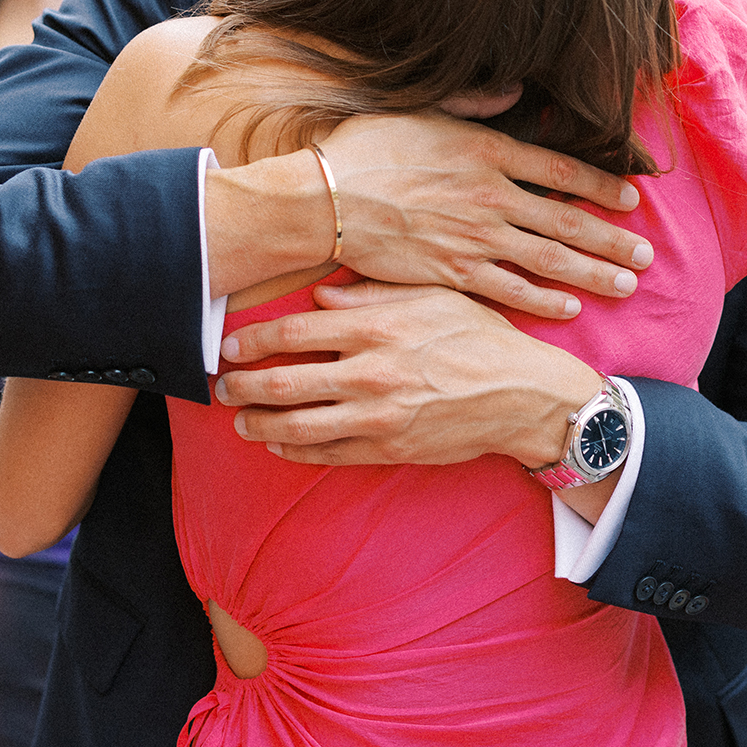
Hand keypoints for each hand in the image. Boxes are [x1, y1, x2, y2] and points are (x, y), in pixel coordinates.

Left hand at [219, 281, 601, 467]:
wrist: (523, 395)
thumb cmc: (479, 336)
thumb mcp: (430, 296)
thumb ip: (370, 293)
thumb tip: (318, 296)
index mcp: (376, 326)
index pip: (293, 332)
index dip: (252, 341)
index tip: (229, 347)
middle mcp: (370, 372)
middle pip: (283, 383)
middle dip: (241, 387)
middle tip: (222, 387)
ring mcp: (377, 416)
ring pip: (296, 426)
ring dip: (257, 424)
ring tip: (240, 420)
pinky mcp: (388, 448)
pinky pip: (327, 453)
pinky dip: (294, 450)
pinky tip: (277, 442)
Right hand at [320, 113, 651, 318]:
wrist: (326, 198)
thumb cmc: (366, 149)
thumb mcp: (423, 108)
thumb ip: (475, 102)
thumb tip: (515, 90)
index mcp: (487, 150)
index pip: (561, 169)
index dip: (601, 185)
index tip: (631, 198)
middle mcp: (491, 195)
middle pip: (567, 219)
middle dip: (612, 237)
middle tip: (647, 254)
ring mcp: (475, 237)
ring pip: (549, 257)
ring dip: (593, 271)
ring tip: (627, 282)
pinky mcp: (453, 271)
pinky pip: (510, 288)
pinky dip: (544, 298)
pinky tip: (571, 305)